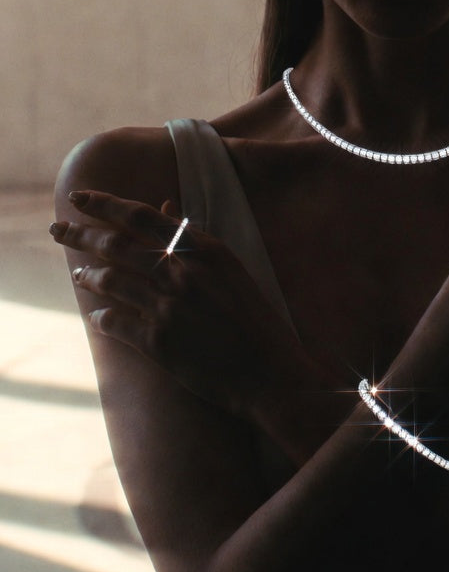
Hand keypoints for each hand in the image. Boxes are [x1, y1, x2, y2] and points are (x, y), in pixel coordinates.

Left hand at [51, 191, 300, 418]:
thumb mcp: (231, 268)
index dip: (105, 203)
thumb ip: (194, 238)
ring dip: (87, 275)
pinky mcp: (158, 342)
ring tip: (78, 275)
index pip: (141, 215)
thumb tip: (164, 206)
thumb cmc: (255, 319)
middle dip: (79, 234)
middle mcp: (182, 273)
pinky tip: (96, 317)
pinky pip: (114, 322)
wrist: (270, 373)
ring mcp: (168, 307)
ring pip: (110, 281)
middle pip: (115, 244)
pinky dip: (100, 317)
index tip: (79, 198)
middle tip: (56, 229)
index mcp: (203, 250)